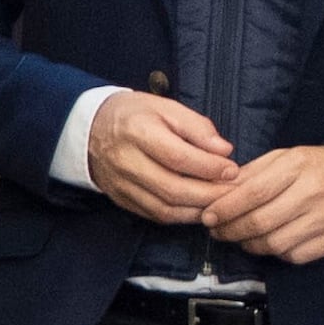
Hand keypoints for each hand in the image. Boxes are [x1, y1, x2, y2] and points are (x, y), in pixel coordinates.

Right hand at [83, 90, 239, 224]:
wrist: (90, 130)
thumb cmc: (134, 115)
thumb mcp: (166, 108)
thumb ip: (197, 127)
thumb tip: (224, 151)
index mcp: (138, 132)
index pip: (178, 157)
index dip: (209, 167)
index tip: (232, 170)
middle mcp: (127, 162)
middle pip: (172, 188)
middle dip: (209, 194)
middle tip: (233, 192)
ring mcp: (122, 185)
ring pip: (165, 208)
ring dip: (197, 210)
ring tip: (220, 204)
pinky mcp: (122, 200)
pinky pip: (155, 216)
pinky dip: (181, 216)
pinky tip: (199, 210)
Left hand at [198, 142, 323, 267]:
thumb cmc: (318, 167)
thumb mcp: (287, 157)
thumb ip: (253, 172)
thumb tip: (220, 189)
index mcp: (298, 166)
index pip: (254, 192)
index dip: (227, 207)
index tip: (208, 215)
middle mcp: (313, 193)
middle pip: (261, 221)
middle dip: (232, 230)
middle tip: (217, 231)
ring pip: (275, 243)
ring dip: (249, 244)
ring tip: (239, 237)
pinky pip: (294, 256)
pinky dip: (274, 253)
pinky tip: (267, 243)